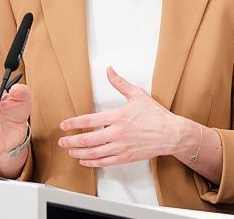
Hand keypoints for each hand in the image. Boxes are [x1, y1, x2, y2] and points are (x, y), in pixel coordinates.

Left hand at [59, 66, 188, 166]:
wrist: (171, 133)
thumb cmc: (155, 115)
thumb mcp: (138, 95)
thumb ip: (120, 83)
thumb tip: (109, 70)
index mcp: (118, 116)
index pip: (89, 121)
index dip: (73, 123)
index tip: (64, 125)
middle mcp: (118, 133)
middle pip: (87, 139)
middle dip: (71, 141)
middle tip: (62, 141)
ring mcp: (121, 146)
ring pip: (93, 153)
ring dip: (78, 153)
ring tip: (70, 151)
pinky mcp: (126, 157)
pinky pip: (104, 162)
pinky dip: (92, 162)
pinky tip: (85, 160)